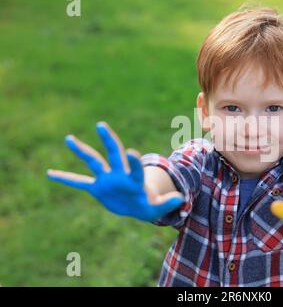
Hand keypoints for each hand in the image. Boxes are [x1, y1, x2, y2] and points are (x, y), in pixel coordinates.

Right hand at [47, 122, 183, 221]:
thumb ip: (167, 203)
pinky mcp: (96, 188)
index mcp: (134, 178)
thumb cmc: (148, 205)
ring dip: (81, 151)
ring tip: (69, 138)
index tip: (134, 152)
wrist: (136, 206)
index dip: (134, 161)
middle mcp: (119, 174)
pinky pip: (79, 182)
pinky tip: (50, 174)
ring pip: (93, 161)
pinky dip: (66, 179)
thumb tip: (181, 199)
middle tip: (101, 125)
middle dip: (109, 140)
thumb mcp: (157, 207)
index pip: (134, 167)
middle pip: (114, 153)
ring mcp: (106, 179)